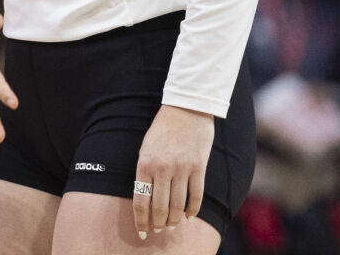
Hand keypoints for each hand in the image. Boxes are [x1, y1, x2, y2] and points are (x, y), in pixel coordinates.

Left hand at [133, 104, 214, 237]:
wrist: (185, 109)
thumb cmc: (161, 129)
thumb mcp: (145, 148)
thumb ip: (145, 171)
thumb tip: (146, 196)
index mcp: (144, 164)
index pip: (140, 200)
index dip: (141, 219)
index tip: (142, 231)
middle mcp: (162, 169)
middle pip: (160, 207)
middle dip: (159, 223)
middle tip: (159, 230)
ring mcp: (182, 169)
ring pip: (178, 205)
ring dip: (175, 219)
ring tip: (172, 226)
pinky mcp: (198, 168)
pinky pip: (196, 195)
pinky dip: (193, 209)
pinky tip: (189, 216)